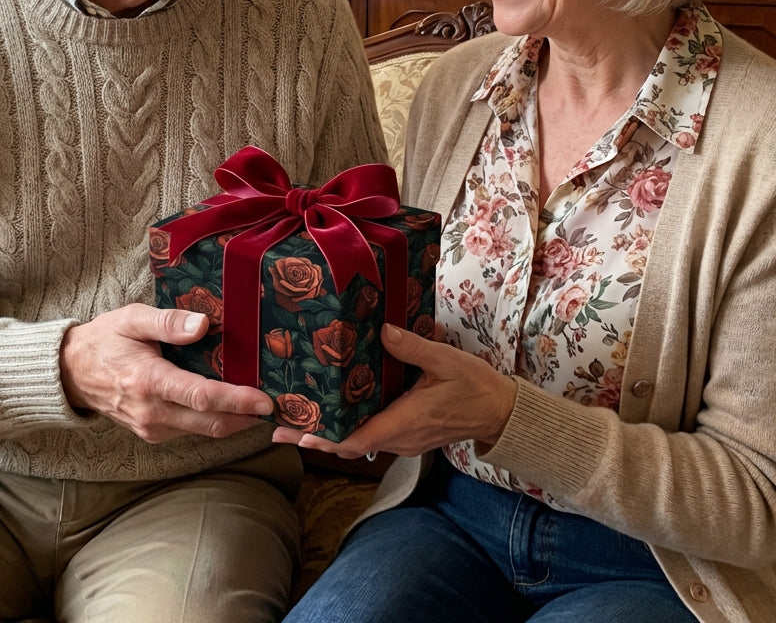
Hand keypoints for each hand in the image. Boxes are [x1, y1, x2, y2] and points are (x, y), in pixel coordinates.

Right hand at [60, 304, 272, 442]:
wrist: (71, 372)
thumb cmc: (105, 340)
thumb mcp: (132, 318)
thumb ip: (167, 321)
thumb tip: (202, 324)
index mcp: (149, 381)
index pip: (202, 398)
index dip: (237, 401)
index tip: (265, 400)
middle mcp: (152, 412)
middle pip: (211, 424)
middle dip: (247, 419)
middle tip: (280, 408)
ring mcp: (152, 428)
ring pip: (204, 432)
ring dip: (235, 423)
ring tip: (263, 408)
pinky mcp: (153, 433)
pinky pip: (191, 432)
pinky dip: (215, 423)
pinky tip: (233, 409)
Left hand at [273, 324, 517, 459]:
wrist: (499, 411)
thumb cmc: (473, 386)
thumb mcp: (445, 360)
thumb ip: (413, 347)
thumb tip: (384, 331)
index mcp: (405, 421)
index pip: (358, 440)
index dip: (326, 439)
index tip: (298, 433)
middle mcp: (400, 438)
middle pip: (348, 445)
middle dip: (314, 437)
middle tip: (279, 427)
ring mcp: (403, 440)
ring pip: (357, 443)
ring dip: (327, 435)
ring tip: (294, 420)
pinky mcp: (407, 435)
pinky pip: (370, 437)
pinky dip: (346, 430)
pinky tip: (331, 413)